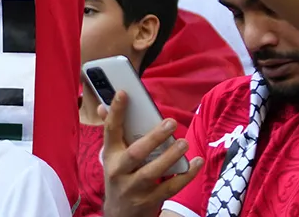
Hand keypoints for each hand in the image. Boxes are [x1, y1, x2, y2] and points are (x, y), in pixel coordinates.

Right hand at [97, 91, 200, 216]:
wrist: (119, 215)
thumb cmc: (120, 178)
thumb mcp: (112, 157)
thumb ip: (112, 132)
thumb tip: (102, 105)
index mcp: (110, 156)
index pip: (110, 130)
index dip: (116, 111)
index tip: (124, 93)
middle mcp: (119, 172)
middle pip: (135, 153)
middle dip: (153, 138)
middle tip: (171, 122)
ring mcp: (134, 188)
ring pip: (152, 173)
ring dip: (170, 157)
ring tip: (184, 144)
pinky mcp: (149, 201)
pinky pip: (169, 188)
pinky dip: (185, 176)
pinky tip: (196, 163)